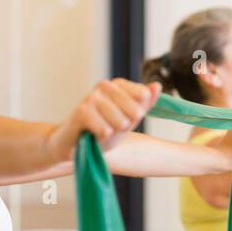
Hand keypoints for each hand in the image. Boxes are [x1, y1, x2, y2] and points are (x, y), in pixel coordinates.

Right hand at [45, 79, 160, 161]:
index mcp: (118, 85)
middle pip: (135, 111)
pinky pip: (105, 130)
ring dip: (112, 134)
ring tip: (100, 131)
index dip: (136, 116)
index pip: (143, 97)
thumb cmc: (102, 130)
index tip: (122, 119)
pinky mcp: (81, 111)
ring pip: (121, 122)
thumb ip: (145, 103)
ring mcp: (92, 96)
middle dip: (125, 127)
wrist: (74, 146)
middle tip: (109, 128)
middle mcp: (104, 86)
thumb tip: (157, 86)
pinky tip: (91, 135)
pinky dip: (101, 138)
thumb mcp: (128, 119)